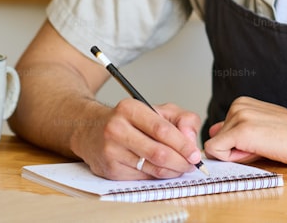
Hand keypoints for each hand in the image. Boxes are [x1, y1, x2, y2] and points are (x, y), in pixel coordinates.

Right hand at [71, 99, 203, 179]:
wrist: (90, 130)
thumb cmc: (128, 120)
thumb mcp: (157, 110)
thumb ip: (181, 119)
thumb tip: (190, 139)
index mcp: (130, 109)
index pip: (162, 130)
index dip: (183, 145)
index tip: (195, 154)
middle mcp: (117, 129)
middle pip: (158, 152)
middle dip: (180, 161)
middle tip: (191, 164)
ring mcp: (111, 151)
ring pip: (151, 167)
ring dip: (172, 171)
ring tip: (181, 167)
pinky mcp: (109, 170)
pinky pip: (142, 177)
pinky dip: (157, 175)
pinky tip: (162, 169)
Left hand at [204, 97, 286, 166]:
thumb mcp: (259, 128)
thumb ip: (234, 129)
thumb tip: (211, 133)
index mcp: (241, 103)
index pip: (220, 133)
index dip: (236, 146)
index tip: (260, 141)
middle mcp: (237, 105)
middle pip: (217, 140)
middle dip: (234, 150)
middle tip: (263, 145)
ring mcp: (239, 116)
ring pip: (216, 147)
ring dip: (237, 154)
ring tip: (264, 146)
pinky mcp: (241, 130)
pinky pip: (215, 151)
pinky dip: (232, 159)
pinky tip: (257, 150)